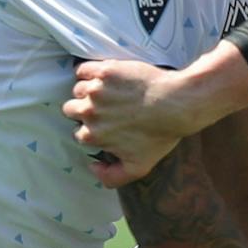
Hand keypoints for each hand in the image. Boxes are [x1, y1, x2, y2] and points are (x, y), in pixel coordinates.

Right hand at [64, 60, 186, 186]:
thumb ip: (111, 177)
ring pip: (78, 89)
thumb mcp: (138, 167)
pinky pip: (83, 70)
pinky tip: (103, 77)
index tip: (106, 125)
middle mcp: (89, 112)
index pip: (80, 133)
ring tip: (108, 92)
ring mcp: (95, 90)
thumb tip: (92, 167)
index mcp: (93, 135)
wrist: (176, 104)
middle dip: (84, 110)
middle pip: (71, 109)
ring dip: (88, 91)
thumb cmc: (159, 136)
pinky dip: (88, 73)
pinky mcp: (104, 71)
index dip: (92, 130)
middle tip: (105, 108)